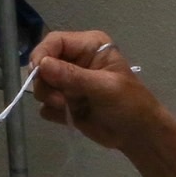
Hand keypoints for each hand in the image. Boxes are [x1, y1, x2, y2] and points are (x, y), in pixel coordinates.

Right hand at [29, 30, 167, 152]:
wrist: (138, 135)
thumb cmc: (129, 104)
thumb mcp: (104, 87)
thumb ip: (72, 76)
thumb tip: (42, 64)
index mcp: (88, 46)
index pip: (55, 41)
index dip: (42, 54)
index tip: (37, 72)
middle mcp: (75, 60)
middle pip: (42, 62)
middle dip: (46, 82)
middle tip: (59, 99)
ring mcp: (68, 82)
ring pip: (41, 84)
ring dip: (49, 97)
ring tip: (67, 107)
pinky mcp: (64, 102)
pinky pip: (45, 104)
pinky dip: (53, 111)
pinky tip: (69, 116)